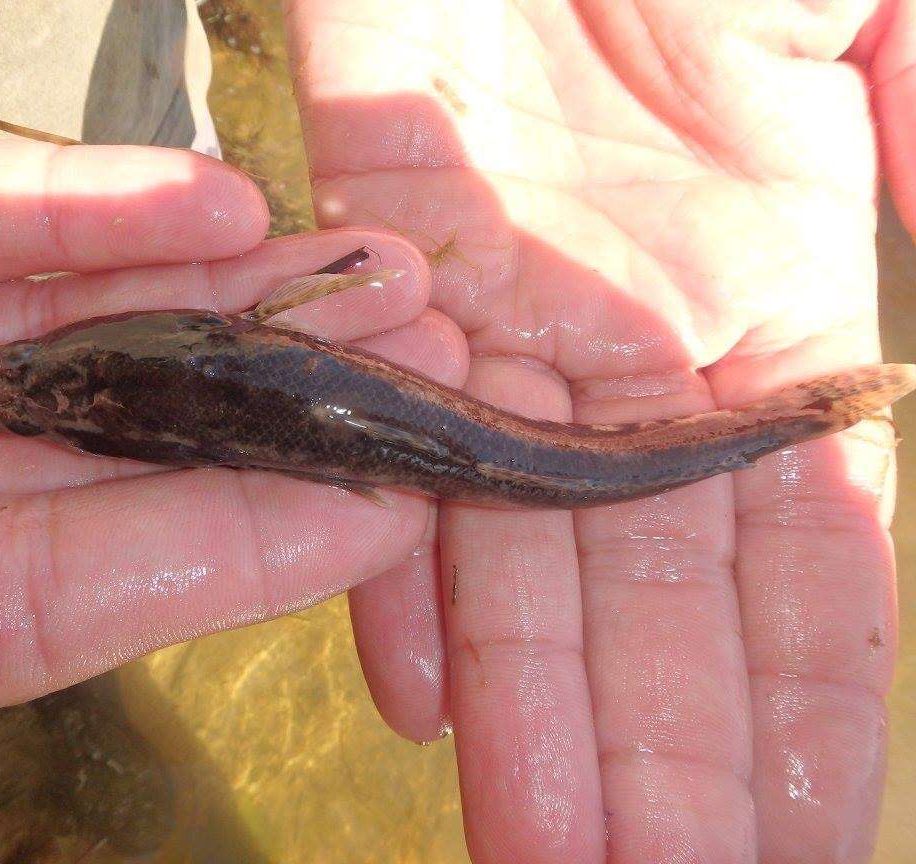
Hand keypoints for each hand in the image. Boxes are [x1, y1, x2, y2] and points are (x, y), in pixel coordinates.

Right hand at [0, 142, 460, 859]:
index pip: (73, 587)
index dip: (230, 548)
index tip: (380, 503)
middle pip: (95, 437)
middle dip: (258, 397)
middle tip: (422, 362)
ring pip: (43, 313)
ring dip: (205, 286)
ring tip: (357, 267)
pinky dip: (53, 208)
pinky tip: (207, 200)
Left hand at [286, 1, 913, 860]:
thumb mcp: (881, 24)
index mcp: (775, 322)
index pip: (806, 572)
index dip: (806, 717)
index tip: (807, 851)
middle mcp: (633, 370)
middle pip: (656, 610)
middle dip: (660, 769)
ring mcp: (501, 340)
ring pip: (520, 566)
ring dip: (532, 719)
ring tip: (536, 857)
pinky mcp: (373, 287)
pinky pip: (380, 452)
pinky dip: (391, 569)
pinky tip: (413, 698)